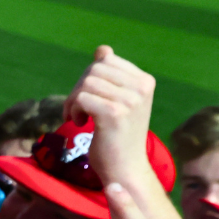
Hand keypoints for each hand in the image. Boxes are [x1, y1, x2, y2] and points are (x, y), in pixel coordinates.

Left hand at [67, 45, 156, 187]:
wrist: (125, 169)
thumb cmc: (118, 137)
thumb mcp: (118, 101)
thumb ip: (111, 75)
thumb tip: (103, 49)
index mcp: (145, 81)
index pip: (106, 60)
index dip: (89, 77)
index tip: (88, 98)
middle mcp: (141, 88)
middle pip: (94, 69)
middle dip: (79, 88)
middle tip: (78, 109)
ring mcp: (130, 100)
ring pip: (86, 83)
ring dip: (74, 101)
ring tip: (79, 118)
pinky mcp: (115, 114)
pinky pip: (82, 98)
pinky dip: (74, 110)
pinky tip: (81, 124)